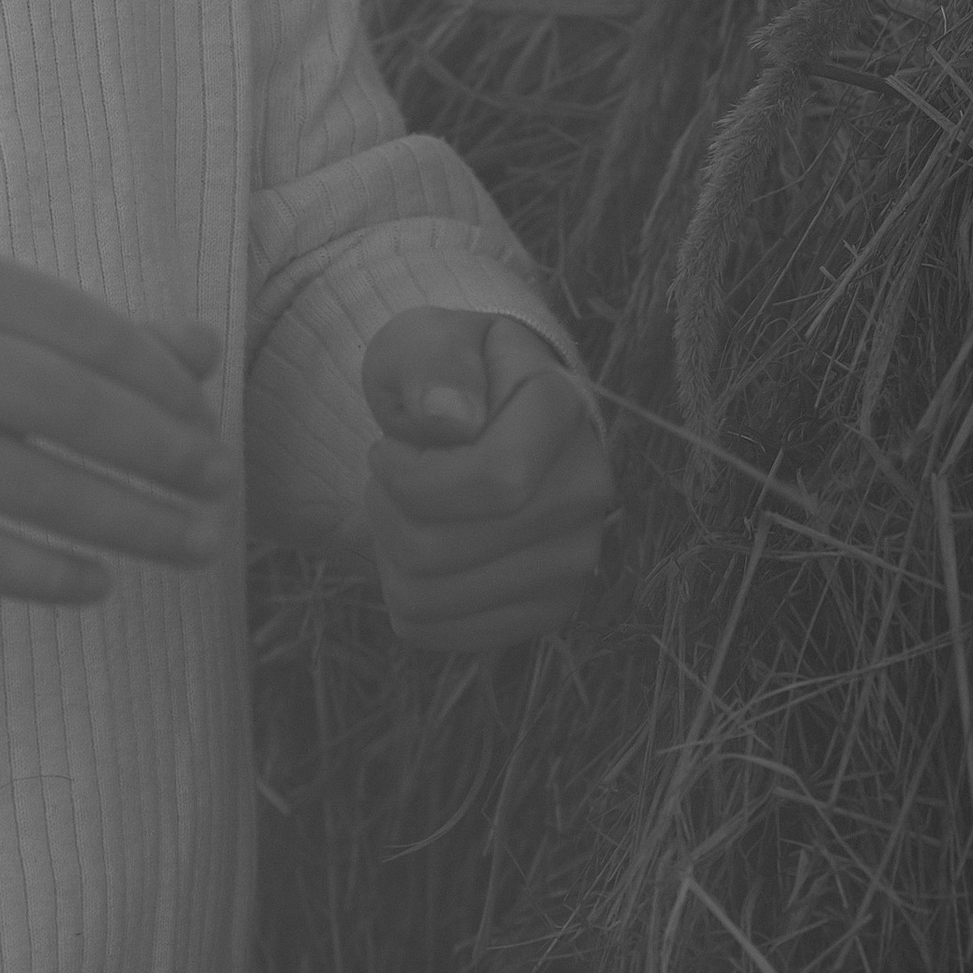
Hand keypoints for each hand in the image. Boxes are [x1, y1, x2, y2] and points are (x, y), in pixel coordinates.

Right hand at [0, 245, 229, 666]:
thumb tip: (207, 349)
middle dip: (159, 452)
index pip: (85, 330)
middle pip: (66, 406)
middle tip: (220, 489)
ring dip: (128, 521)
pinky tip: (99, 584)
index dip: (162, 384)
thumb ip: (87, 339)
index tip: (211, 426)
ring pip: (30, 486)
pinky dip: (44, 573)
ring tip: (195, 546)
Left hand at [358, 309, 607, 653]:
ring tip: (404, 510)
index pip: (494, 480)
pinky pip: (436, 633)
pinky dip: (403, 597)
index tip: (388, 446)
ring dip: (388, 552)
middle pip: (441, 547)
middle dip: (385, 510)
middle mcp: (587, 489)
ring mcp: (576, 559)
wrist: (474, 423)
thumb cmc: (441, 377)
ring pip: (429, 595)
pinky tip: (420, 553)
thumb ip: (433, 361)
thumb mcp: (423, 340)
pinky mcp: (549, 610)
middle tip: (391, 477)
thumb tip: (452, 420)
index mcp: (562, 409)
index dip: (410, 476)